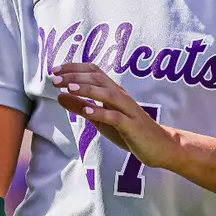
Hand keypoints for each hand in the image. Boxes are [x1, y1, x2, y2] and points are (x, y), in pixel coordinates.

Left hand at [50, 62, 176, 167]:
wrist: (160, 146)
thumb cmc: (129, 131)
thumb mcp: (100, 119)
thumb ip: (81, 106)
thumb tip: (60, 96)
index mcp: (114, 92)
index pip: (94, 71)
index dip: (74, 68)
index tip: (54, 71)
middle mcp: (121, 96)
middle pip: (98, 79)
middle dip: (75, 77)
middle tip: (55, 79)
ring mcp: (128, 111)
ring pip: (108, 94)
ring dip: (88, 90)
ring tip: (69, 88)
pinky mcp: (132, 127)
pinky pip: (117, 117)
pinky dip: (102, 113)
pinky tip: (88, 112)